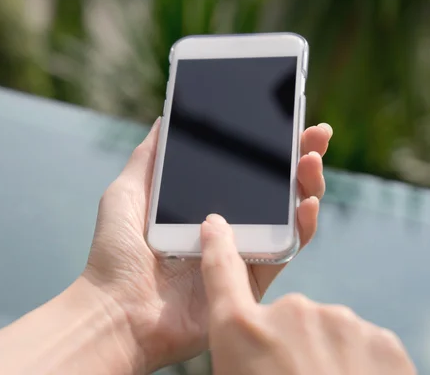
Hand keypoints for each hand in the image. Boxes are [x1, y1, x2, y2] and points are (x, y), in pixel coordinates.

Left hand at [82, 118, 332, 371]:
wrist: (118, 311)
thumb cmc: (115, 254)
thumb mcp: (127, 194)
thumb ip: (150, 159)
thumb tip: (164, 119)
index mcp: (198, 205)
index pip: (241, 170)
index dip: (265, 146)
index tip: (284, 120)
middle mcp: (224, 226)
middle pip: (271, 189)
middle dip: (296, 158)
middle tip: (314, 132)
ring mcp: (238, 252)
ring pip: (285, 216)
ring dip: (305, 186)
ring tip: (311, 159)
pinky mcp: (249, 281)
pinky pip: (285, 253)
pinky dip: (301, 228)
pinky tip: (306, 203)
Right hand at [199, 214, 416, 374]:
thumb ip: (239, 353)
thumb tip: (252, 349)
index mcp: (241, 331)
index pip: (220, 271)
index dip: (217, 245)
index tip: (216, 225)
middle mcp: (288, 313)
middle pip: (284, 318)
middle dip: (287, 345)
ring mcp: (338, 321)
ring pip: (325, 331)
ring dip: (324, 357)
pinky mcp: (379, 337)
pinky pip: (359, 343)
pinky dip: (356, 365)